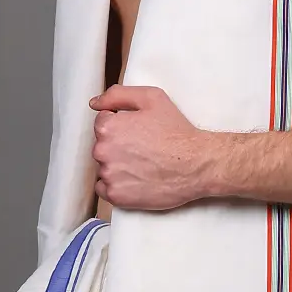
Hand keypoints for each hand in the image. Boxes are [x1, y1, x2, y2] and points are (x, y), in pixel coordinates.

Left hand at [89, 85, 213, 211]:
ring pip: (104, 167)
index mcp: (108, 127)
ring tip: (142, 165)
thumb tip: (95, 103)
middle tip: (143, 149)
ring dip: (118, 166)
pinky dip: (116, 185)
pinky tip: (135, 179)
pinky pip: (104, 189)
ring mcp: (109, 175)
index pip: (102, 124)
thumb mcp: (152, 98)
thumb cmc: (177, 132)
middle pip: (102, 146)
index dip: (121, 127)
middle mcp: (103, 151)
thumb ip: (118, 95)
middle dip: (118, 146)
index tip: (138, 133)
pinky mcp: (116, 195)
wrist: (196, 165)